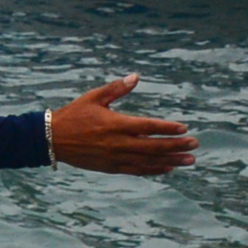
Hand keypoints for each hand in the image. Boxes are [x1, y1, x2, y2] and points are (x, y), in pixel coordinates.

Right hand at [44, 77, 196, 175]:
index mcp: (115, 124)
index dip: (167, 128)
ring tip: (189, 160)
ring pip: (148, 161)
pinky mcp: (111, 167)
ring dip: (170, 160)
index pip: (148, 127)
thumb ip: (117, 89)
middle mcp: (118, 143)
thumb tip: (136, 77)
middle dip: (176, 146)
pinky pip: (137, 170)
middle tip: (194, 145)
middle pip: (153, 146)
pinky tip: (168, 168)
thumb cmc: (74, 115)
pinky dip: (154, 170)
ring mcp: (115, 157)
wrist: (53, 139)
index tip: (184, 128)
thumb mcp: (94, 97)